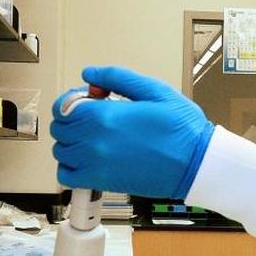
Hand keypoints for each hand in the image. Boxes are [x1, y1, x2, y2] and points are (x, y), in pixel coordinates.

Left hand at [51, 66, 214, 198]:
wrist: (196, 163)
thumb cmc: (182, 129)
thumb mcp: (153, 90)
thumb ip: (116, 77)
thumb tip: (90, 74)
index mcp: (105, 115)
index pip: (63, 106)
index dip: (71, 101)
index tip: (85, 101)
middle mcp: (94, 140)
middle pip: (59, 128)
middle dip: (71, 120)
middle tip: (91, 118)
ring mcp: (95, 163)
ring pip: (60, 151)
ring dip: (70, 142)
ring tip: (92, 138)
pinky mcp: (101, 182)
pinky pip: (67, 176)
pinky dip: (69, 168)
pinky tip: (86, 160)